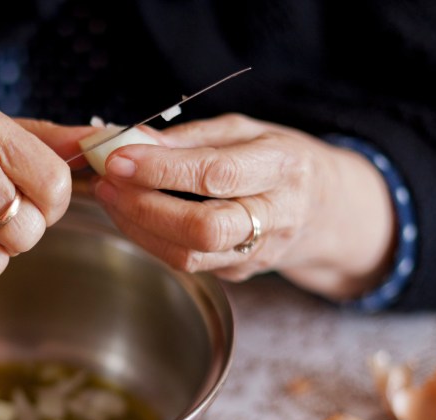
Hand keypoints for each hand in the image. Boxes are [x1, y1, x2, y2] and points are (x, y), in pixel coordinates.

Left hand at [92, 114, 395, 299]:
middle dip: (145, 206)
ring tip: (110, 196)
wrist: (326, 209)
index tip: (118, 158)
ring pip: (189, 255)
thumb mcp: (246, 131)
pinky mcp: (239, 273)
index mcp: (282, 166)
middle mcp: (275, 215)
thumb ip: (190, 137)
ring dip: (138, 227)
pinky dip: (149, 239)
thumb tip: (132, 139)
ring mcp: (258, 252)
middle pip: (204, 227)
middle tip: (108, 182)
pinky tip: (131, 215)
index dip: (162, 169)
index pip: (216, 174)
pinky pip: (186, 263)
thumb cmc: (279, 161)